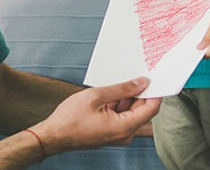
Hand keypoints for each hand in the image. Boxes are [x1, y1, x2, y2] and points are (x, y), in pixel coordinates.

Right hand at [32, 77, 161, 153]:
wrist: (54, 136)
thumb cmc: (70, 119)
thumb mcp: (96, 96)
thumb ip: (122, 89)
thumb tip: (141, 83)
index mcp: (124, 127)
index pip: (151, 109)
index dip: (156, 92)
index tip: (156, 78)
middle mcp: (125, 134)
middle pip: (143, 110)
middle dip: (142, 92)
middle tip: (140, 74)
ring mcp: (119, 135)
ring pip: (133, 112)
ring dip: (129, 97)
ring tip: (121, 81)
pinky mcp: (112, 132)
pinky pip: (123, 116)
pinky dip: (121, 104)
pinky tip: (113, 92)